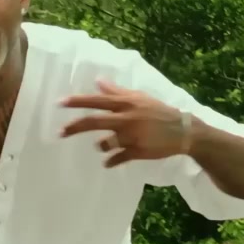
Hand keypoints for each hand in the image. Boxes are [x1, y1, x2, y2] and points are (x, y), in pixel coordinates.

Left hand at [60, 80, 194, 167]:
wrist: (183, 130)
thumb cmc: (158, 111)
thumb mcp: (139, 97)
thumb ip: (117, 91)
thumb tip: (97, 81)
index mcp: (126, 103)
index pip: (96, 101)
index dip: (77, 102)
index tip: (59, 103)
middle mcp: (126, 118)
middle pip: (94, 122)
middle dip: (74, 127)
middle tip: (60, 132)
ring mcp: (131, 136)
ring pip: (105, 143)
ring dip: (100, 145)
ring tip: (103, 146)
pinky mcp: (138, 152)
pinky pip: (117, 158)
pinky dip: (110, 161)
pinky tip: (108, 162)